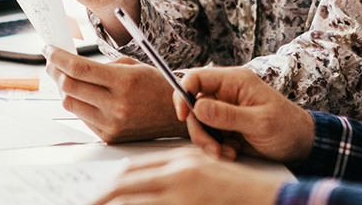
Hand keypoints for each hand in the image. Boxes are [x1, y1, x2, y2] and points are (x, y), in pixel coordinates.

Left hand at [46, 46, 185, 142]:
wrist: (178, 115)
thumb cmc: (156, 85)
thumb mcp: (132, 66)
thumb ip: (101, 66)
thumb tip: (70, 64)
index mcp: (124, 82)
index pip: (79, 69)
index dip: (58, 57)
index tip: (48, 49)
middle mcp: (116, 106)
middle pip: (68, 87)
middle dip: (54, 71)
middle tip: (52, 61)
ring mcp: (111, 125)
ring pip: (70, 104)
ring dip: (63, 89)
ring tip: (66, 78)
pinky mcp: (109, 137)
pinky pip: (82, 118)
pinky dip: (78, 103)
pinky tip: (83, 95)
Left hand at [88, 149, 283, 204]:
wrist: (271, 199)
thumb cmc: (242, 191)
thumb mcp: (207, 172)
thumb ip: (179, 175)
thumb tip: (149, 186)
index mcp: (181, 160)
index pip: (134, 168)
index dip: (113, 183)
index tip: (101, 194)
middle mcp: (178, 173)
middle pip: (125, 182)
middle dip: (103, 196)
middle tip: (89, 203)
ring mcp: (181, 193)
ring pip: (130, 199)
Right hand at [177, 67, 317, 162]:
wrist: (301, 145)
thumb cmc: (287, 128)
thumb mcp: (259, 122)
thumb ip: (228, 115)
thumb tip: (198, 106)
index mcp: (234, 81)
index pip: (196, 78)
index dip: (183, 93)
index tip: (183, 115)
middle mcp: (226, 93)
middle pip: (193, 106)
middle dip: (199, 129)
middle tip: (214, 148)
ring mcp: (225, 110)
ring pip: (199, 123)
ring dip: (208, 142)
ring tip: (227, 154)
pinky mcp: (225, 126)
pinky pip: (208, 135)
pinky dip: (215, 148)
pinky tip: (232, 153)